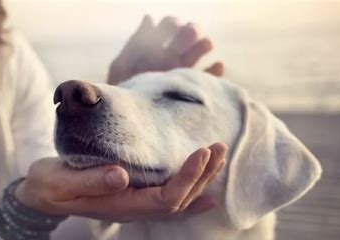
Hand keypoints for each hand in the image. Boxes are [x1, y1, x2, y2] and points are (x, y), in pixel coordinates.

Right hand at [14, 143, 226, 221]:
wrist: (41, 193)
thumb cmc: (49, 186)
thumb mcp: (61, 182)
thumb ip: (90, 181)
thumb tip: (121, 175)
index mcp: (120, 206)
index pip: (165, 198)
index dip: (187, 178)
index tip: (202, 152)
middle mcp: (132, 208)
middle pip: (179, 200)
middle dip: (202, 175)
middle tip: (218, 147)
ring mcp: (134, 203)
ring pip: (177, 199)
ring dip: (200, 179)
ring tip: (217, 156)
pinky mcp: (132, 193)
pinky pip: (168, 199)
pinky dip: (190, 193)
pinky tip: (208, 192)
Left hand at [108, 16, 223, 84]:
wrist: (130, 121)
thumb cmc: (122, 93)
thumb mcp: (123, 67)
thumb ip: (136, 43)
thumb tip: (149, 17)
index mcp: (153, 47)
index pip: (168, 26)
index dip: (172, 23)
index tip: (173, 27)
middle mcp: (170, 57)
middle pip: (187, 35)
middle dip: (190, 31)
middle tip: (189, 34)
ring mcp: (182, 72)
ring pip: (199, 52)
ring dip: (204, 45)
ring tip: (205, 45)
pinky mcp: (193, 90)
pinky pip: (209, 78)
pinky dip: (216, 71)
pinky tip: (217, 65)